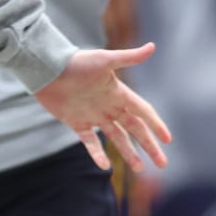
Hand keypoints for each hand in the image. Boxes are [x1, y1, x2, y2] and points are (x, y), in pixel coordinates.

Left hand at [35, 42, 169, 171]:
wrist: (46, 68)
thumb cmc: (75, 62)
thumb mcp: (104, 59)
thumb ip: (128, 57)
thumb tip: (152, 46)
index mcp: (118, 93)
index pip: (143, 112)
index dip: (156, 125)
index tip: (168, 139)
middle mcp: (108, 105)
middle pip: (134, 129)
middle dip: (149, 146)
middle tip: (163, 164)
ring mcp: (93, 115)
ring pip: (116, 138)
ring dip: (128, 153)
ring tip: (139, 169)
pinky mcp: (76, 122)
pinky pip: (90, 142)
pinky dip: (97, 153)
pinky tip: (104, 166)